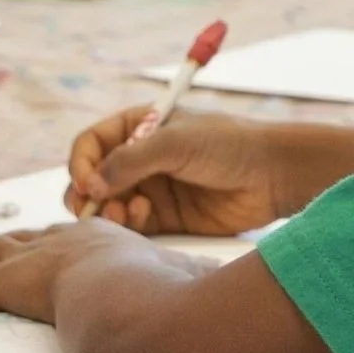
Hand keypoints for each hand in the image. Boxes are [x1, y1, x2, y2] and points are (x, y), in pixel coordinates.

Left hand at [0, 219, 190, 320]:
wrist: (133, 297)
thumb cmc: (165, 296)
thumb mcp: (186, 288)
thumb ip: (196, 289)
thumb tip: (225, 300)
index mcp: (106, 241)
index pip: (73, 237)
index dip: (57, 241)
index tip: (51, 244)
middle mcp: (65, 241)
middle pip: (26, 236)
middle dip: (7, 240)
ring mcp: (32, 259)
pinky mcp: (5, 284)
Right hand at [68, 111, 283, 234]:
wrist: (272, 175)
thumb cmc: (228, 145)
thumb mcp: (175, 142)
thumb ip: (130, 161)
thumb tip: (90, 184)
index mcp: (139, 127)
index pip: (91, 144)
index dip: (81, 163)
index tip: (85, 182)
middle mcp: (140, 158)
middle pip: (93, 179)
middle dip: (86, 194)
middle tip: (92, 206)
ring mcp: (152, 189)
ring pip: (109, 205)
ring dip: (107, 210)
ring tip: (125, 211)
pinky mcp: (166, 218)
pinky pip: (132, 225)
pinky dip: (128, 223)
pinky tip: (142, 215)